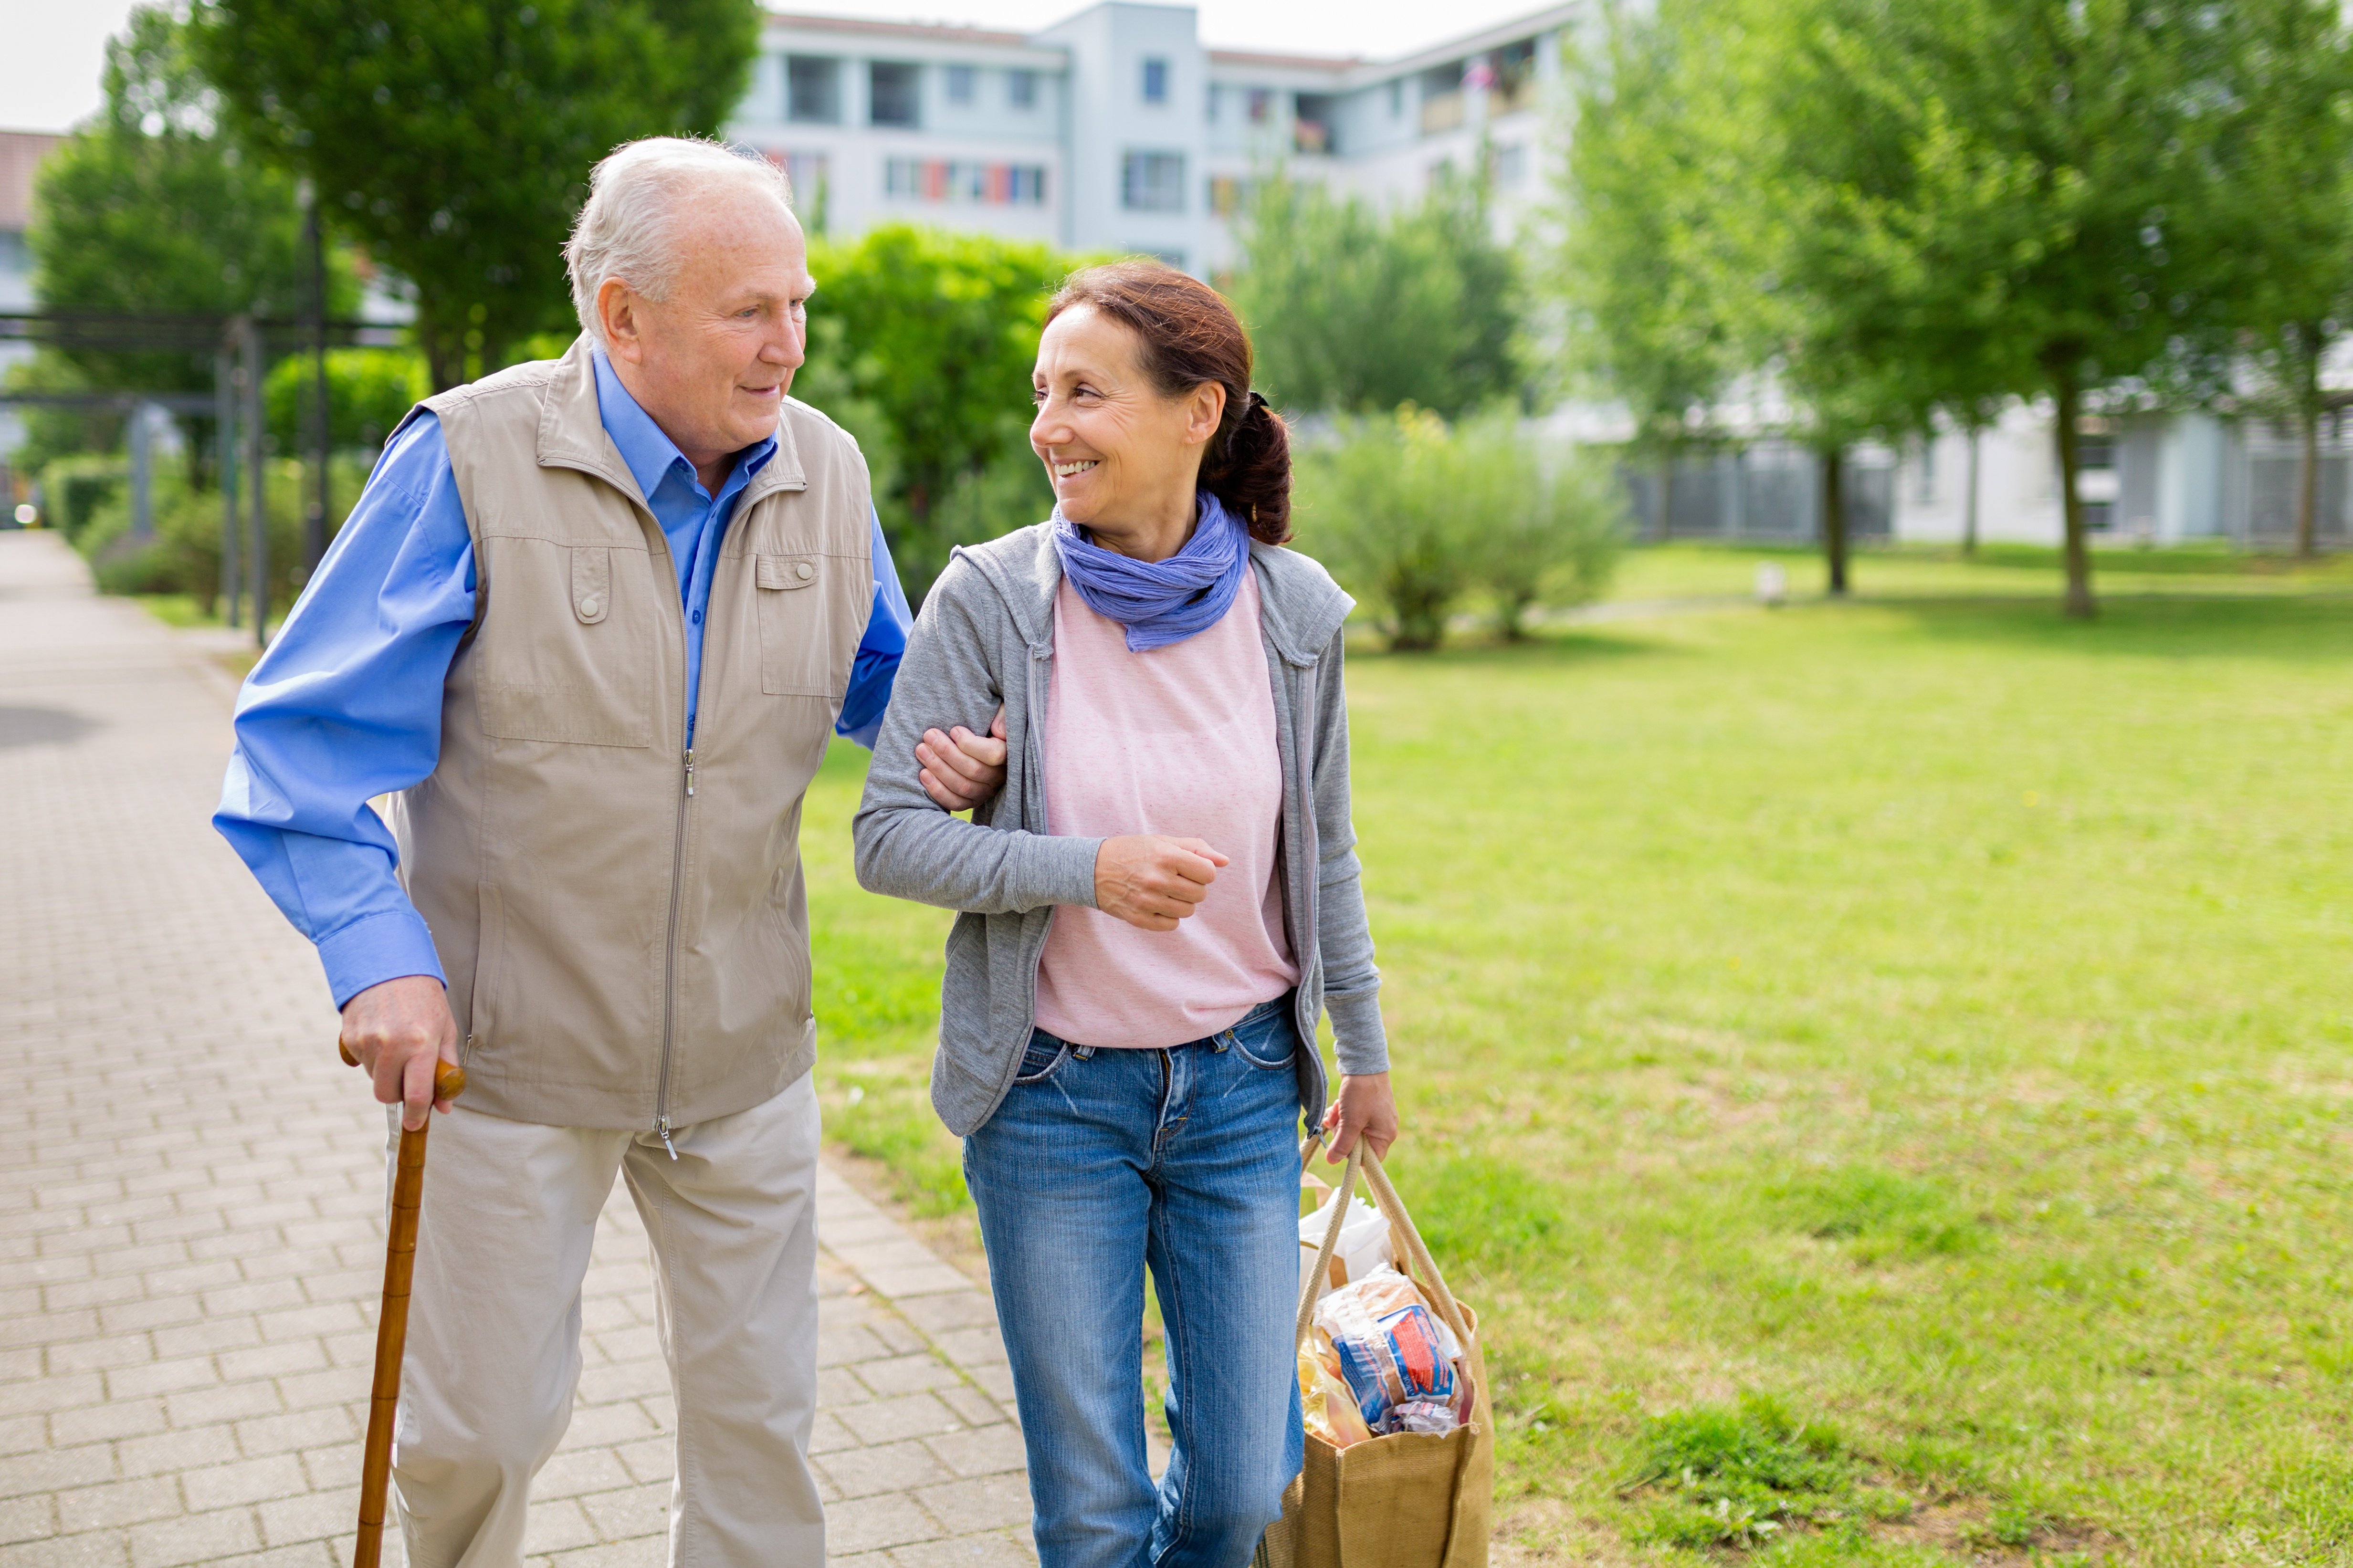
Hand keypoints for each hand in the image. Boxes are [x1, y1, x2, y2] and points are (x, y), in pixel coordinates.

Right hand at [340, 974, 460, 1130]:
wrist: (388, 963)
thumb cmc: (424, 999)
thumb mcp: (446, 1029)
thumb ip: (445, 1069)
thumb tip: (444, 1107)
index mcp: (421, 1044)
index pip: (417, 1095)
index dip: (417, 1116)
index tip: (416, 1123)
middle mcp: (392, 1045)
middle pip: (387, 1095)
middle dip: (398, 1093)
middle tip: (408, 1076)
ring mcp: (367, 1041)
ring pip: (373, 1079)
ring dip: (385, 1072)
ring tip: (396, 1044)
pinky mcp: (349, 1037)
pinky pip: (359, 1063)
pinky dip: (370, 1058)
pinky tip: (381, 1035)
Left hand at [918, 706, 1008, 811]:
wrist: (975, 744)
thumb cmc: (987, 724)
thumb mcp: (1000, 712)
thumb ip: (1002, 716)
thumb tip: (997, 730)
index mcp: (1008, 754)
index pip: (993, 755)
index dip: (970, 744)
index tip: (954, 730)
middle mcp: (999, 776)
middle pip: (973, 770)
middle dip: (946, 752)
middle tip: (928, 735)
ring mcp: (985, 792)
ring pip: (962, 786)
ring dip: (938, 768)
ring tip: (921, 750)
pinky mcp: (971, 801)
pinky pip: (955, 803)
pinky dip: (937, 790)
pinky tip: (923, 773)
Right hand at [1094, 835, 1228, 930]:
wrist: (1091, 868)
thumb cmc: (1132, 851)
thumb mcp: (1163, 841)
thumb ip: (1196, 849)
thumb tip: (1225, 861)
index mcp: (1167, 857)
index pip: (1208, 874)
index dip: (1203, 871)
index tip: (1189, 868)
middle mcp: (1158, 880)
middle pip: (1200, 894)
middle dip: (1193, 887)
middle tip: (1176, 880)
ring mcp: (1147, 902)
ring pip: (1187, 911)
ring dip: (1181, 902)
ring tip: (1165, 891)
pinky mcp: (1138, 918)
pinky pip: (1170, 925)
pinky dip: (1168, 917)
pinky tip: (1156, 904)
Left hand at [1321, 1072, 1398, 1163]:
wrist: (1363, 1062)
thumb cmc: (1361, 1092)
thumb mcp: (1351, 1122)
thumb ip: (1343, 1144)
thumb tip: (1332, 1161)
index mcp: (1386, 1134)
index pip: (1370, 1159)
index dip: (1353, 1155)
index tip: (1341, 1144)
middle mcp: (1383, 1127)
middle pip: (1358, 1144)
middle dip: (1343, 1134)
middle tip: (1337, 1122)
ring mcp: (1375, 1117)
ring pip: (1351, 1131)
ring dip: (1340, 1123)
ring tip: (1336, 1110)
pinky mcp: (1366, 1107)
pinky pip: (1351, 1119)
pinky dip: (1342, 1114)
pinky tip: (1337, 1106)